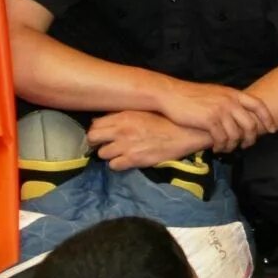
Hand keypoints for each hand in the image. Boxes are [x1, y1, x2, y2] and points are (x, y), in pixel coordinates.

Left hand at [87, 111, 212, 170]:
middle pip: (93, 138)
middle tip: (104, 144)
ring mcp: (127, 146)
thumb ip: (122, 115)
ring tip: (118, 153)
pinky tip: (125, 160)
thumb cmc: (165, 120)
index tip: (101, 134)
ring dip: (108, 154)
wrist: (185, 133)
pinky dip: (117, 164)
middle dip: (96, 142)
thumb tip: (103, 120)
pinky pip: (114, 166)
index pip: (95, 124)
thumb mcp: (141, 111)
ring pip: (102, 154)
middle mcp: (121, 130)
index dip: (96, 130)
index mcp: (123, 116)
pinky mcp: (135, 160)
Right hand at [156, 79, 273, 151]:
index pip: (258, 105)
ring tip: (226, 149)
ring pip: (236, 135)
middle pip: (251, 124)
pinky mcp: (209, 121)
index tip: (272, 129)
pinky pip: (222, 139)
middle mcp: (230, 101)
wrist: (172, 94)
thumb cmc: (191, 95)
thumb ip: (229, 101)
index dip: (268, 119)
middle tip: (245, 146)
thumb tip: (239, 113)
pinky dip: (221, 147)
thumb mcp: (215, 93)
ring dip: (233, 146)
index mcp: (233, 93)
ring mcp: (220, 111)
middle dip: (251, 138)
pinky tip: (216, 149)